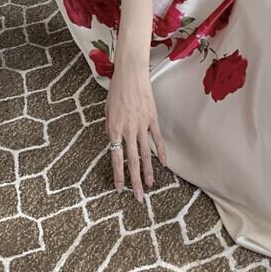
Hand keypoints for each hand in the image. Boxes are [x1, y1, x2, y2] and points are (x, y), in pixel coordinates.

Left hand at [105, 67, 167, 200]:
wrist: (130, 75)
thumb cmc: (116, 91)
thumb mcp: (107, 112)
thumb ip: (110, 129)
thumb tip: (114, 142)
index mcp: (114, 129)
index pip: (116, 158)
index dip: (118, 175)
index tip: (120, 188)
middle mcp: (128, 130)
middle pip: (131, 161)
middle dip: (134, 180)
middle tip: (138, 196)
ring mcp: (141, 125)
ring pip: (145, 153)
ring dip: (147, 171)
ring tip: (150, 185)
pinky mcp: (152, 118)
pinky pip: (157, 138)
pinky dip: (160, 151)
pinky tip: (163, 163)